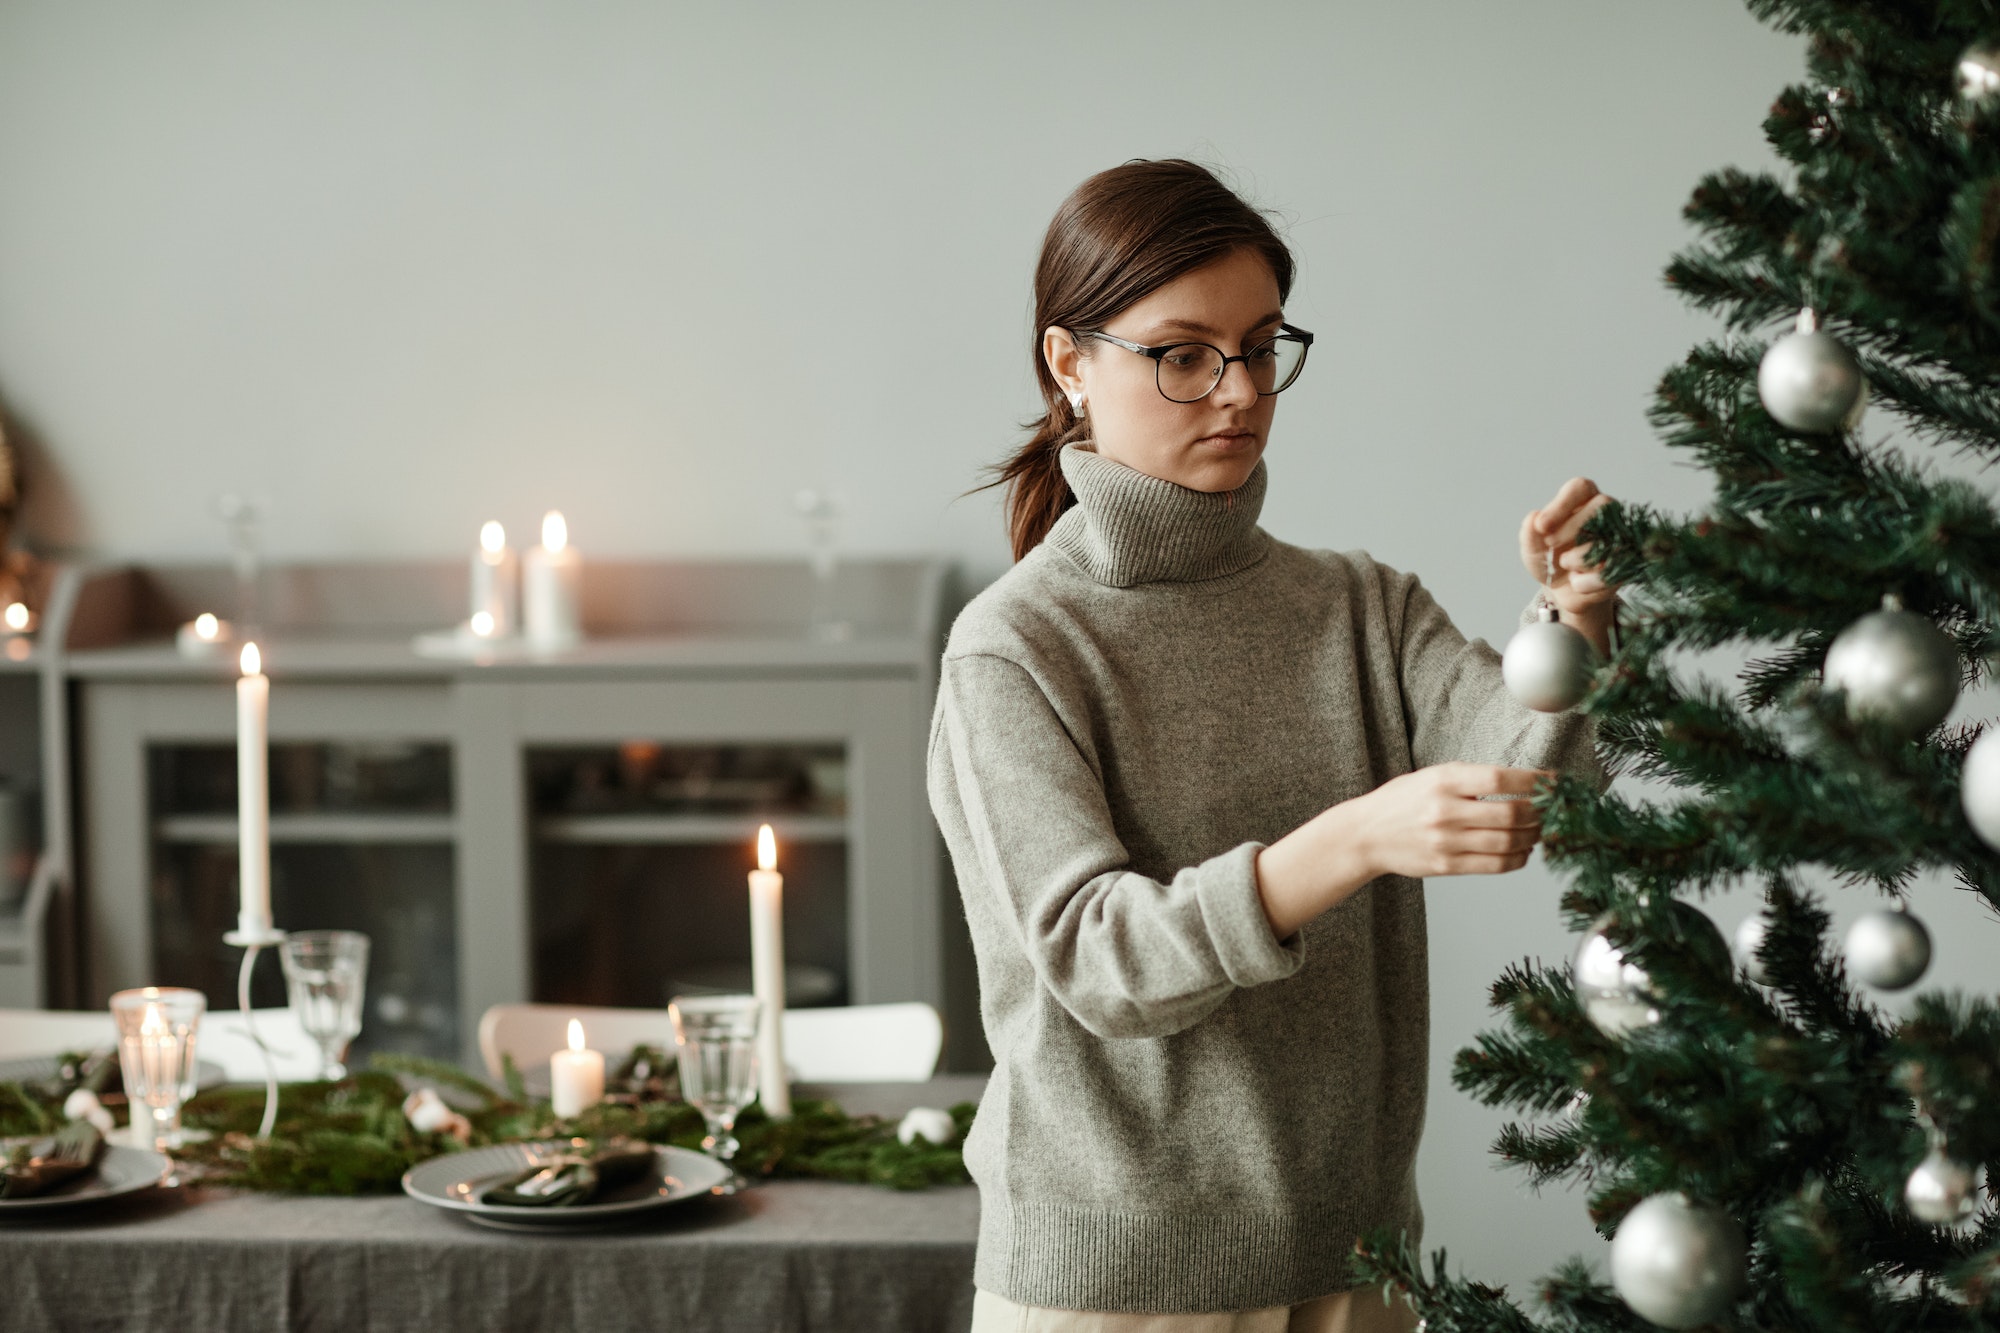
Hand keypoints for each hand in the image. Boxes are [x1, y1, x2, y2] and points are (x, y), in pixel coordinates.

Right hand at [1351, 763, 1549, 880]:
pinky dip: (1518, 858)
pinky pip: (1495, 865)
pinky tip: (1522, 850)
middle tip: (1551, 810)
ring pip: (1508, 841)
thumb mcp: (1432, 777)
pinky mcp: (1447, 865)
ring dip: (1533, 836)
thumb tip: (1522, 785)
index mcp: (1443, 781)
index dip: (1535, 782)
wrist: (1365, 835)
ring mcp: (1447, 841)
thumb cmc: (1401, 802)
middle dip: (1540, 812)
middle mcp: (1446, 811)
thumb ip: (1470, 779)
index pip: (1501, 779)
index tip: (1555, 783)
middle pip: (1511, 813)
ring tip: (1539, 830)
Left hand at [1519, 477, 1618, 618]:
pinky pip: (1609, 570)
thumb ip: (1529, 534)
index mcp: (1582, 500)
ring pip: (1605, 540)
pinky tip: (1577, 581)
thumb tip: (1534, 517)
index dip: (1561, 504)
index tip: (1541, 525)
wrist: (1563, 591)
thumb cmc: (1548, 560)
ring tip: (1565, 564)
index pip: (1580, 487)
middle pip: (1600, 506)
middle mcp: (1606, 513)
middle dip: (1570, 528)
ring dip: (1575, 559)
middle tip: (1550, 544)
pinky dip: (1585, 582)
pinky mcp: (1627, 562)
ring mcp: (1621, 536)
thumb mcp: (1532, 550)